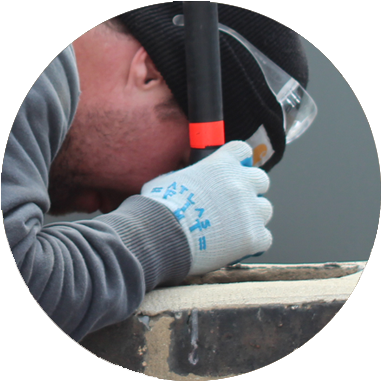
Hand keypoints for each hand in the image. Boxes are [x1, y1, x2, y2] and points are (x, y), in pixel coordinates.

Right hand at [141, 141, 272, 274]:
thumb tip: (188, 182)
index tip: (236, 170)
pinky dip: (253, 242)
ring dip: (252, 216)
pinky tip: (238, 246)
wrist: (162, 234)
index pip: (243, 151)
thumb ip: (189, 177)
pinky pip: (264, 237)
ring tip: (233, 228)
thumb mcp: (170, 179)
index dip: (240, 161)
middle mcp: (241, 183)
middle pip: (261, 180)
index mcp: (222, 164)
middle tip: (234, 204)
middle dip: (250, 190)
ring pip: (264, 209)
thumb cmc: (161, 207)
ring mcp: (249, 210)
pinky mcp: (253, 236)